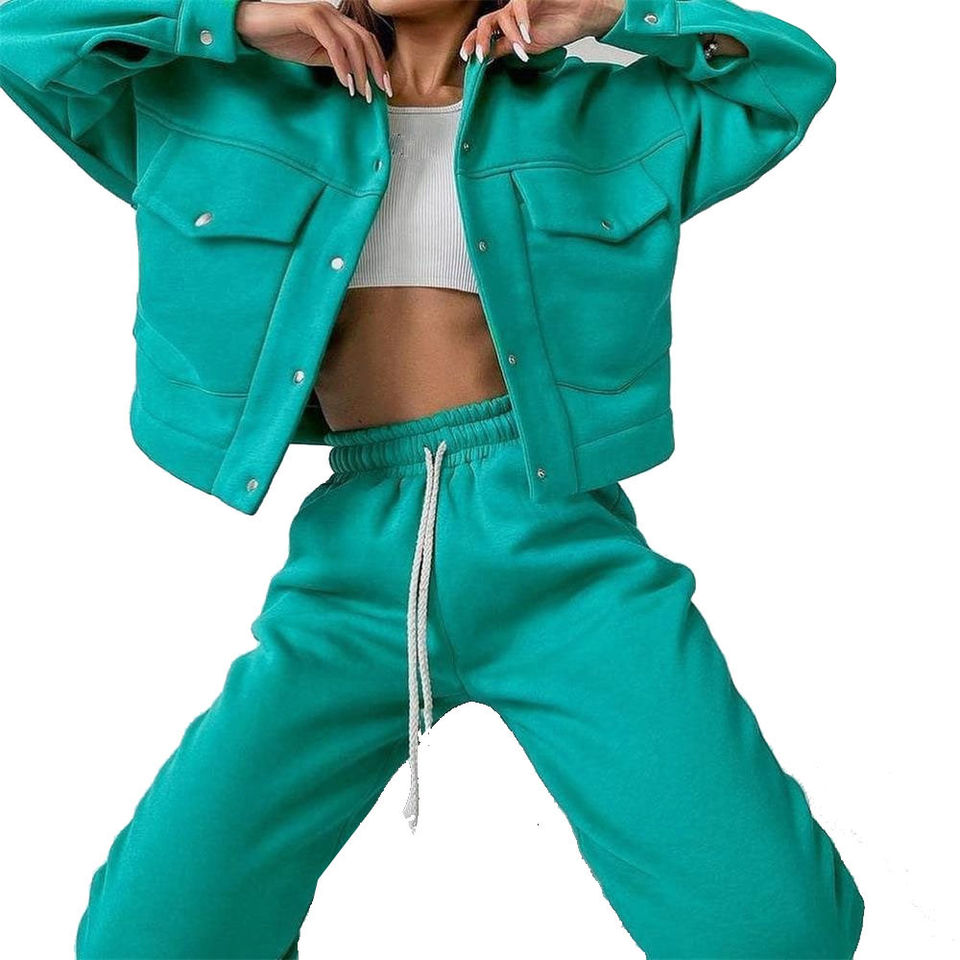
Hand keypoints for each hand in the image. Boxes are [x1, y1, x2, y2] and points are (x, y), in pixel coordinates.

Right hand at [235, 1, 390, 101]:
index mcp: (336, 22)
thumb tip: (352, 75)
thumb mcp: (313, 55)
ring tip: (360, 91)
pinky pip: (332, 43)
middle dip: (375, 68)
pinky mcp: (309, 17)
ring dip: (359, 70)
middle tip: (378, 92)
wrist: (250, 27)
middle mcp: (332, 14)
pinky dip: (341, 63)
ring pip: (352, 42)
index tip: (383, 86)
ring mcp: (322, 13)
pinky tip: (344, 81)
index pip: (366, 41)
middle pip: (365, 40)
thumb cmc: (278, 38)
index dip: (378, 63)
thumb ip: (333, 61)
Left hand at [459, 0, 624, 61]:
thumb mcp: (527, 47)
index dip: (472, 43)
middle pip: (485, 22)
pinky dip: (521, 22)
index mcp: (505, 27)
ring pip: (501, 17)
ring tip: (521, 49)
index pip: (484, 34)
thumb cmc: (557, 29)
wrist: (580, 17)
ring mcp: (518, 4)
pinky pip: (517, 5)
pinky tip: (528, 34)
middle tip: (480, 55)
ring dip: (510, 36)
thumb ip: (506, 50)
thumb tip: (487, 58)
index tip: (466, 58)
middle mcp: (508, 14)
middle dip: (481, 40)